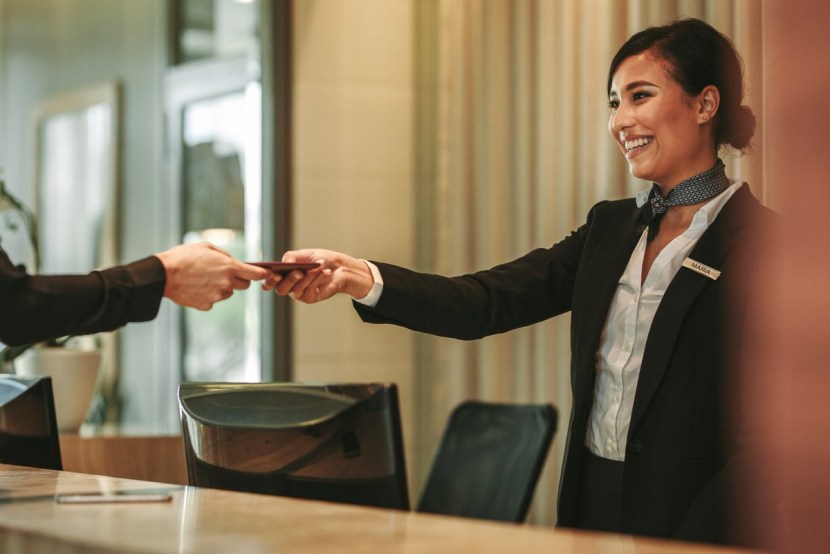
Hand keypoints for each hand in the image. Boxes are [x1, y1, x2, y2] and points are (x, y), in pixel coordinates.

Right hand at [155, 243, 270, 309]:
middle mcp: (226, 283)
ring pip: (227, 292)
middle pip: (244, 285)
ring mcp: (217, 296)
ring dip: (221, 287)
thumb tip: (233, 261)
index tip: (267, 273)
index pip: (255, 273)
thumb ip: (224, 255)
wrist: (163, 274)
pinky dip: (208, 295)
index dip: (263, 274)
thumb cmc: (184, 257)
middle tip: (224, 273)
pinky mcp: (206, 305)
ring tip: (203, 278)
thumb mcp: (206, 247)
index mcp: (229, 267)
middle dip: (238, 279)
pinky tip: (196, 287)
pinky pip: (213, 300)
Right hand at [262, 248, 372, 303]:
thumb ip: (291, 257)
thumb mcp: (304, 254)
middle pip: (280, 289)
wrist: (337, 266)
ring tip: (318, 266)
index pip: (268, 282)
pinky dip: (316, 280)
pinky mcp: (309, 298)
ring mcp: (298, 293)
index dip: (268, 280)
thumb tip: (285, 263)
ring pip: (296, 290)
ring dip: (308, 277)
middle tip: (298, 272)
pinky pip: (309, 291)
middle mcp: (287, 286)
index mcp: (281, 274)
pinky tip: (325, 272)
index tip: (275, 274)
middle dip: (289, 280)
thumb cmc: (318, 259)